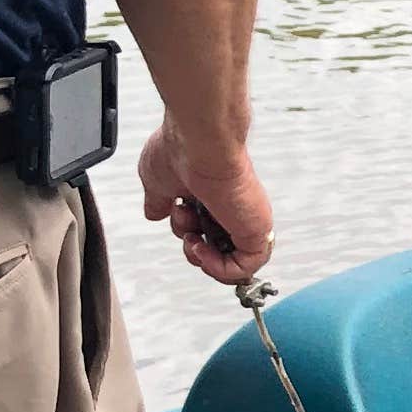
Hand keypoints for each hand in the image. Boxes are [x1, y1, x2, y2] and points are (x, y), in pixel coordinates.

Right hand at [138, 122, 272, 286]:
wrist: (199, 141)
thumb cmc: (180, 151)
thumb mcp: (156, 181)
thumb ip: (158, 200)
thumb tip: (155, 212)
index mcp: (211, 196)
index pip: (206, 230)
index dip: (186, 233)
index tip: (175, 212)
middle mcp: (230, 208)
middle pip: (217, 249)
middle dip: (191, 248)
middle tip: (186, 229)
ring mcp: (244, 220)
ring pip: (231, 262)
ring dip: (202, 260)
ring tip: (193, 239)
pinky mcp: (256, 231)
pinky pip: (244, 268)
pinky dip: (220, 270)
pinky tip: (203, 250)